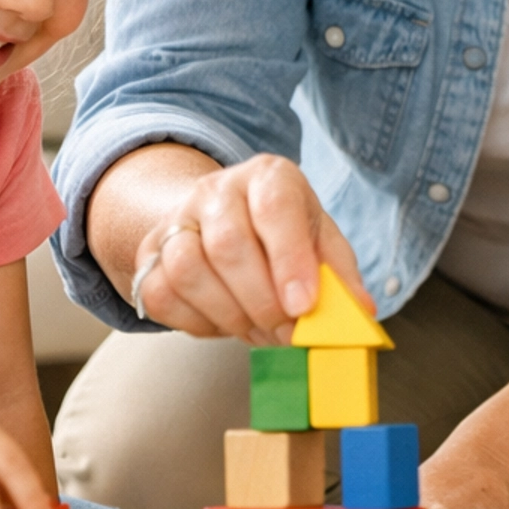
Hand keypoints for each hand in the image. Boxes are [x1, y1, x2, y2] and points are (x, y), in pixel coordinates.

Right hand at [129, 154, 372, 343]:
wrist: (223, 219)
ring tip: (259, 328)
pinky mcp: (149, 253)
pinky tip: (225, 321)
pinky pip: (160, 295)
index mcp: (268, 176)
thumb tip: (359, 314)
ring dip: (229, 314)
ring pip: (187, 270)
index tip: (303, 305)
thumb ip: (340, 275)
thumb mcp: (319, 241)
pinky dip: (197, 321)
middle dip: (262, 302)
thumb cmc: (282, 233)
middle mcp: (217, 189)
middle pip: (228, 245)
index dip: (289, 260)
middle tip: (287, 332)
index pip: (274, 208)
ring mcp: (177, 218)